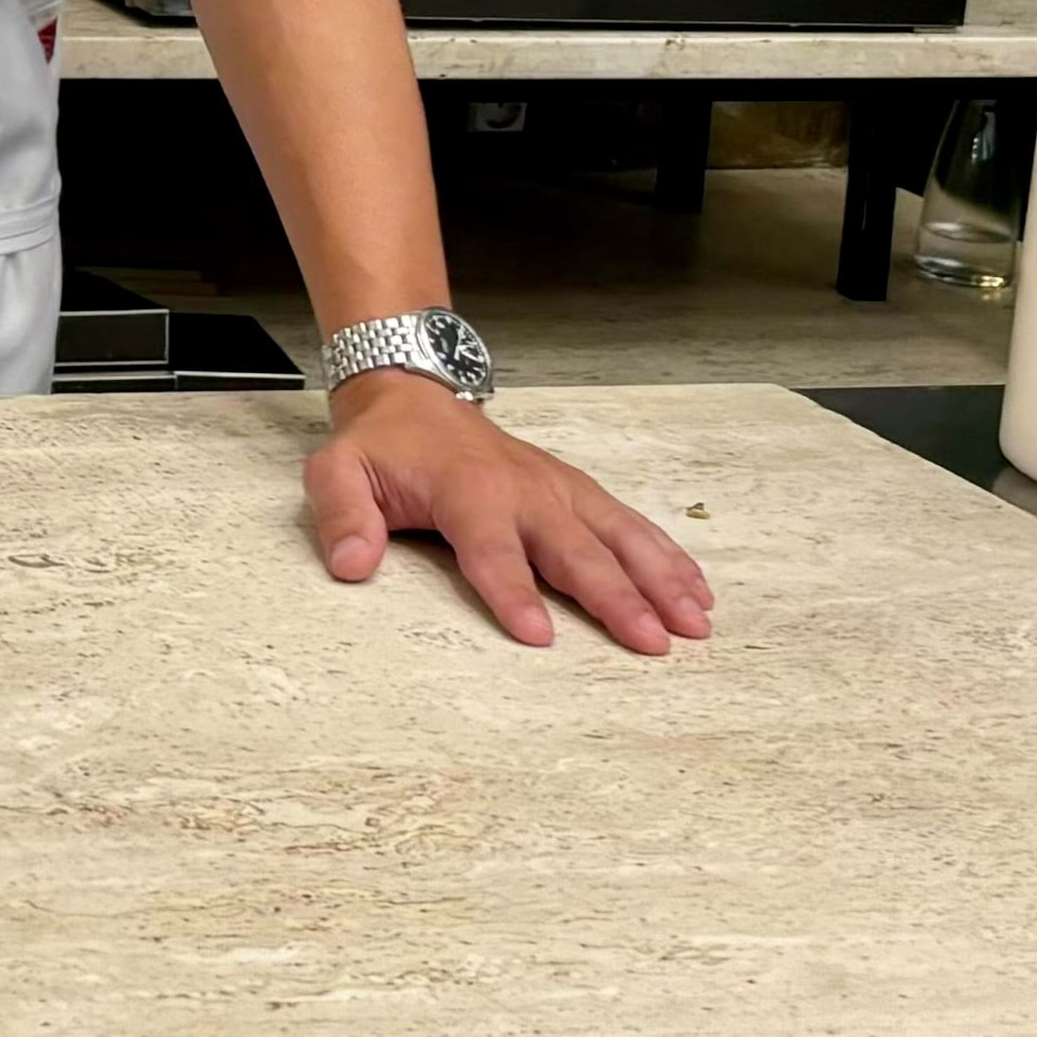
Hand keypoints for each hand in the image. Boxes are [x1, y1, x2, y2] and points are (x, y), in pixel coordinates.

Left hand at [307, 378, 714, 653]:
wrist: (414, 394)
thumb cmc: (382, 446)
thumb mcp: (339, 471)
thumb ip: (343, 516)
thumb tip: (351, 566)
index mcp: (468, 489)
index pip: (492, 549)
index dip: (513, 592)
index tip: (540, 636)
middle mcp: (526, 489)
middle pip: (575, 549)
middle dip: (615, 596)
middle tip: (651, 642)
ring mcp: (559, 489)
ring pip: (618, 536)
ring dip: (659, 579)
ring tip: (694, 622)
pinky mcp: (578, 491)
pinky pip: (629, 524)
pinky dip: (667, 555)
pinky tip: (697, 590)